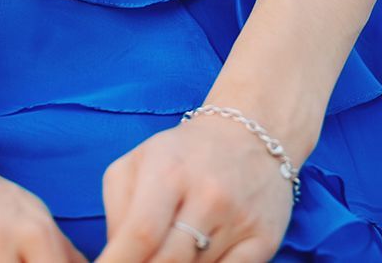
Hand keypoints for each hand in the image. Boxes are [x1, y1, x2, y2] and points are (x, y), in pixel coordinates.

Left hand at [94, 113, 294, 262]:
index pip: (141, 233)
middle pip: (168, 262)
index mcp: (170, 170)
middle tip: (139, 262)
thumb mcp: (139, 163)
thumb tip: (116, 259)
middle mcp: (209, 194)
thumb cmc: (183, 153)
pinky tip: (200, 258)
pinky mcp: (264, 239)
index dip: (118, 262)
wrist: (250, 132)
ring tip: (172, 248)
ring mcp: (240, 219)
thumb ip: (118, 212)